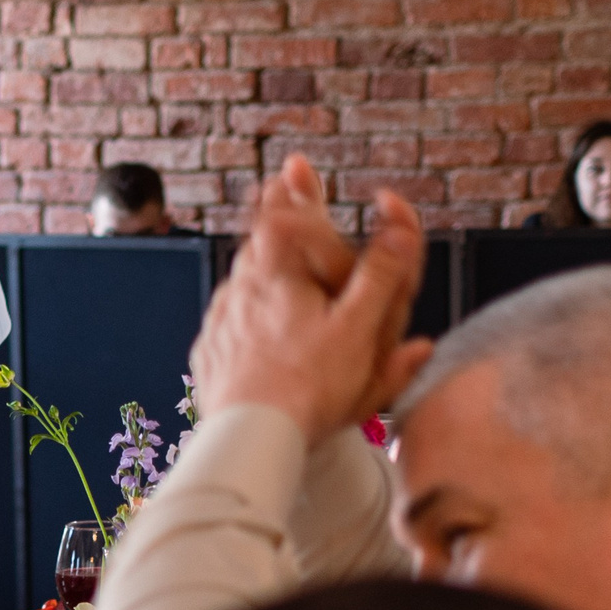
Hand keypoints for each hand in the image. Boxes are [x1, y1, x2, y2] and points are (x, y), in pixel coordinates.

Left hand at [193, 157, 430, 443]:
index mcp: (275, 275)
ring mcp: (221, 322)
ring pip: (242, 279)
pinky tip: (249, 306)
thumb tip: (399, 225)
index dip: (294, 193)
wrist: (250, 439)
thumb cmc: (308, 388)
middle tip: (284, 187)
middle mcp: (240, 291)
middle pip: (259, 242)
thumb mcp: (359, 328)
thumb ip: (381, 275)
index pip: (281, 216)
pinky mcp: (211, 354)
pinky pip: (230, 318)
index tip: (295, 170)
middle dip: (277, 216)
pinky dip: (243, 306)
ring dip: (260, 260)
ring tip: (270, 244)